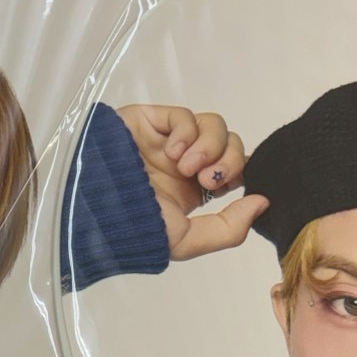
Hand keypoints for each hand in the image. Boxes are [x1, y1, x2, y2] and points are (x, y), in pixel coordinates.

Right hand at [115, 104, 269, 259]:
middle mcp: (183, 164)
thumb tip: (263, 202)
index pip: (234, 170)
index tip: (229, 187)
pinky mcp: (151, 121)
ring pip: (214, 126)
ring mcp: (168, 141)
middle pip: (231, 145)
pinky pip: (184, 116)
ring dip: (209, 147)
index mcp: (192, 191)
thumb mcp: (185, 241)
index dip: (240, 173)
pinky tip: (172, 153)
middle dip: (229, 161)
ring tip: (187, 167)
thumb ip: (229, 228)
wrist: (93, 206)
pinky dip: (186, 132)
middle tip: (208, 179)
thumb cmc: (133, 226)